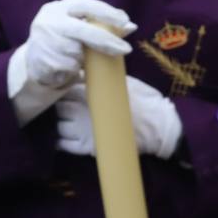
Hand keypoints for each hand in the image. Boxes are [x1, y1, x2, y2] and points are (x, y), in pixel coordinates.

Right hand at [24, 0, 134, 89]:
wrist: (33, 59)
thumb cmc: (63, 38)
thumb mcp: (79, 26)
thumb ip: (103, 25)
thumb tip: (132, 27)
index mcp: (59, 8)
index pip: (86, 5)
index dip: (107, 12)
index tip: (125, 21)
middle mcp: (49, 21)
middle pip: (84, 31)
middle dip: (108, 41)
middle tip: (127, 49)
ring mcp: (42, 40)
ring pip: (77, 51)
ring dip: (85, 58)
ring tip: (79, 57)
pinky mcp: (41, 60)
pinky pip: (69, 66)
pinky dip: (74, 67)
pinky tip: (68, 65)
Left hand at [55, 78, 183, 158]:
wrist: (158, 127)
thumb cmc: (145, 101)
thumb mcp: (125, 83)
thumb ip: (105, 79)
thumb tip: (92, 69)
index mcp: (92, 94)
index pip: (67, 89)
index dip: (64, 89)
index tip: (64, 88)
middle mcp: (83, 112)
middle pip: (60, 107)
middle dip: (61, 105)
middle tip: (65, 105)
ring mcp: (83, 131)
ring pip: (59, 126)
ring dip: (60, 123)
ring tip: (65, 122)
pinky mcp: (87, 148)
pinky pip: (64, 145)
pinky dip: (61, 141)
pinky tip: (64, 137)